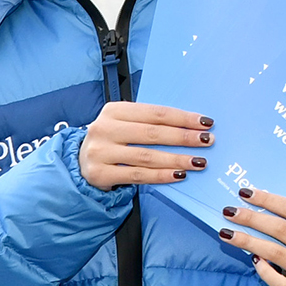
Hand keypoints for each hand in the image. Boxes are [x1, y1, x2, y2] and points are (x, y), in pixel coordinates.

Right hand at [79, 100, 208, 189]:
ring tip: (198, 162)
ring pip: (146, 156)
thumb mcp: (124, 125)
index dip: (182, 118)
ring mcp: (100, 152)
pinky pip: (138, 175)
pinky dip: (161, 176)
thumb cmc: (111, 142)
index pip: (155, 113)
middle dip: (183, 137)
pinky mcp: (100, 174)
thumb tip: (190, 127)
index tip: (205, 123)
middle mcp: (104, 128)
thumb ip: (149, 123)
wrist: (79, 164)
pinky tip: (179, 175)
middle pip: (152, 133)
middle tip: (207, 141)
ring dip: (176, 159)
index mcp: (113, 110)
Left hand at [220, 185, 285, 285]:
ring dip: (248, 241)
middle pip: (281, 230)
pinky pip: (277, 281)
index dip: (268, 200)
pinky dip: (262, 269)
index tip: (245, 193)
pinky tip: (252, 260)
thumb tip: (255, 206)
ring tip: (227, 234)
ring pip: (275, 253)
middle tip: (230, 212)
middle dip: (252, 219)